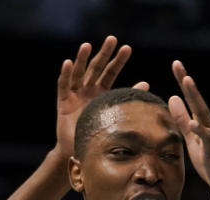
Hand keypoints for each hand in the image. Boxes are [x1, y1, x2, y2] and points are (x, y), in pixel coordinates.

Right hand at [55, 35, 148, 158]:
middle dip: (103, 53)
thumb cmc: (98, 134)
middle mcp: (87, 89)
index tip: (127, 48)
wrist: (80, 150)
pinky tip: (68, 63)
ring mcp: (74, 94)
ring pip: (79, 73)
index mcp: (101, 92)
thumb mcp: (114, 115)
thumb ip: (126, 99)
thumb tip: (146, 84)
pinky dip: (65, 74)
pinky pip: (63, 86)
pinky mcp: (63, 102)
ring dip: (82, 59)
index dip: (118, 61)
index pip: (110, 72)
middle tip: (112, 39)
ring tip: (87, 46)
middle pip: (96, 67)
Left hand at [168, 60, 209, 195]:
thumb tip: (172, 98)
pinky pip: (207, 137)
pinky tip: (194, 122)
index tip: (175, 64)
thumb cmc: (209, 159)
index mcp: (200, 121)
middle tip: (177, 64)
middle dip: (186, 82)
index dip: (182, 81)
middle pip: (196, 99)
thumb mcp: (191, 138)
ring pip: (203, 112)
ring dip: (195, 97)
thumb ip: (182, 119)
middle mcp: (207, 123)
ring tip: (187, 81)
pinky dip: (200, 129)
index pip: (189, 98)